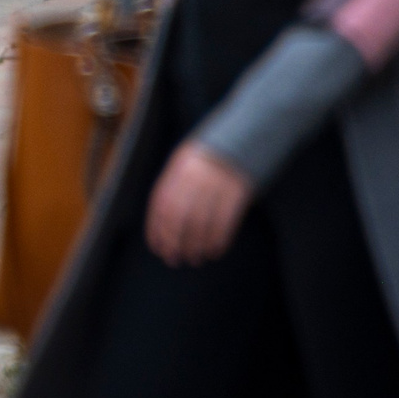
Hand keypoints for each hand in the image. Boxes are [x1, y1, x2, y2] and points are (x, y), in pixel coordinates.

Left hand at [146, 140, 251, 265]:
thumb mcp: (184, 164)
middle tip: (174, 259)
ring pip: (202, 221)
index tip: (158, 248)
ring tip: (195, 258)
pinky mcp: (238, 191)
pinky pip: (225, 220)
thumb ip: (172, 187)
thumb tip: (161, 224)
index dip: (157, 229)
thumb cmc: (208, 157)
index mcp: (177, 170)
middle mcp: (194, 177)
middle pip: (179, 215)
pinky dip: (218, 239)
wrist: (241, 137)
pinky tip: (215, 250)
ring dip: (196, 245)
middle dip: (174, 241)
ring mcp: (217, 183)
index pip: (161, 204)